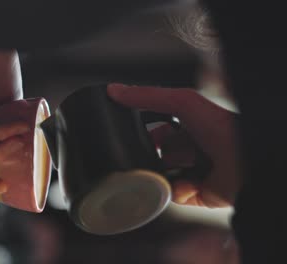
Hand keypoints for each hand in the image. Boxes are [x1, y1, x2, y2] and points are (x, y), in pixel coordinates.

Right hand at [107, 83, 240, 207]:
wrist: (243, 165)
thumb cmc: (222, 129)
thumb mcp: (181, 103)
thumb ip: (148, 96)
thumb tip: (116, 90)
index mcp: (187, 126)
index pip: (154, 127)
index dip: (142, 129)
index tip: (132, 129)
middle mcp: (189, 149)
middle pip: (154, 152)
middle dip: (154, 152)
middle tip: (162, 149)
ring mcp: (191, 171)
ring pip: (160, 174)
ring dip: (166, 171)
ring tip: (181, 166)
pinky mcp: (193, 193)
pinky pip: (170, 194)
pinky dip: (177, 188)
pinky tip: (189, 180)